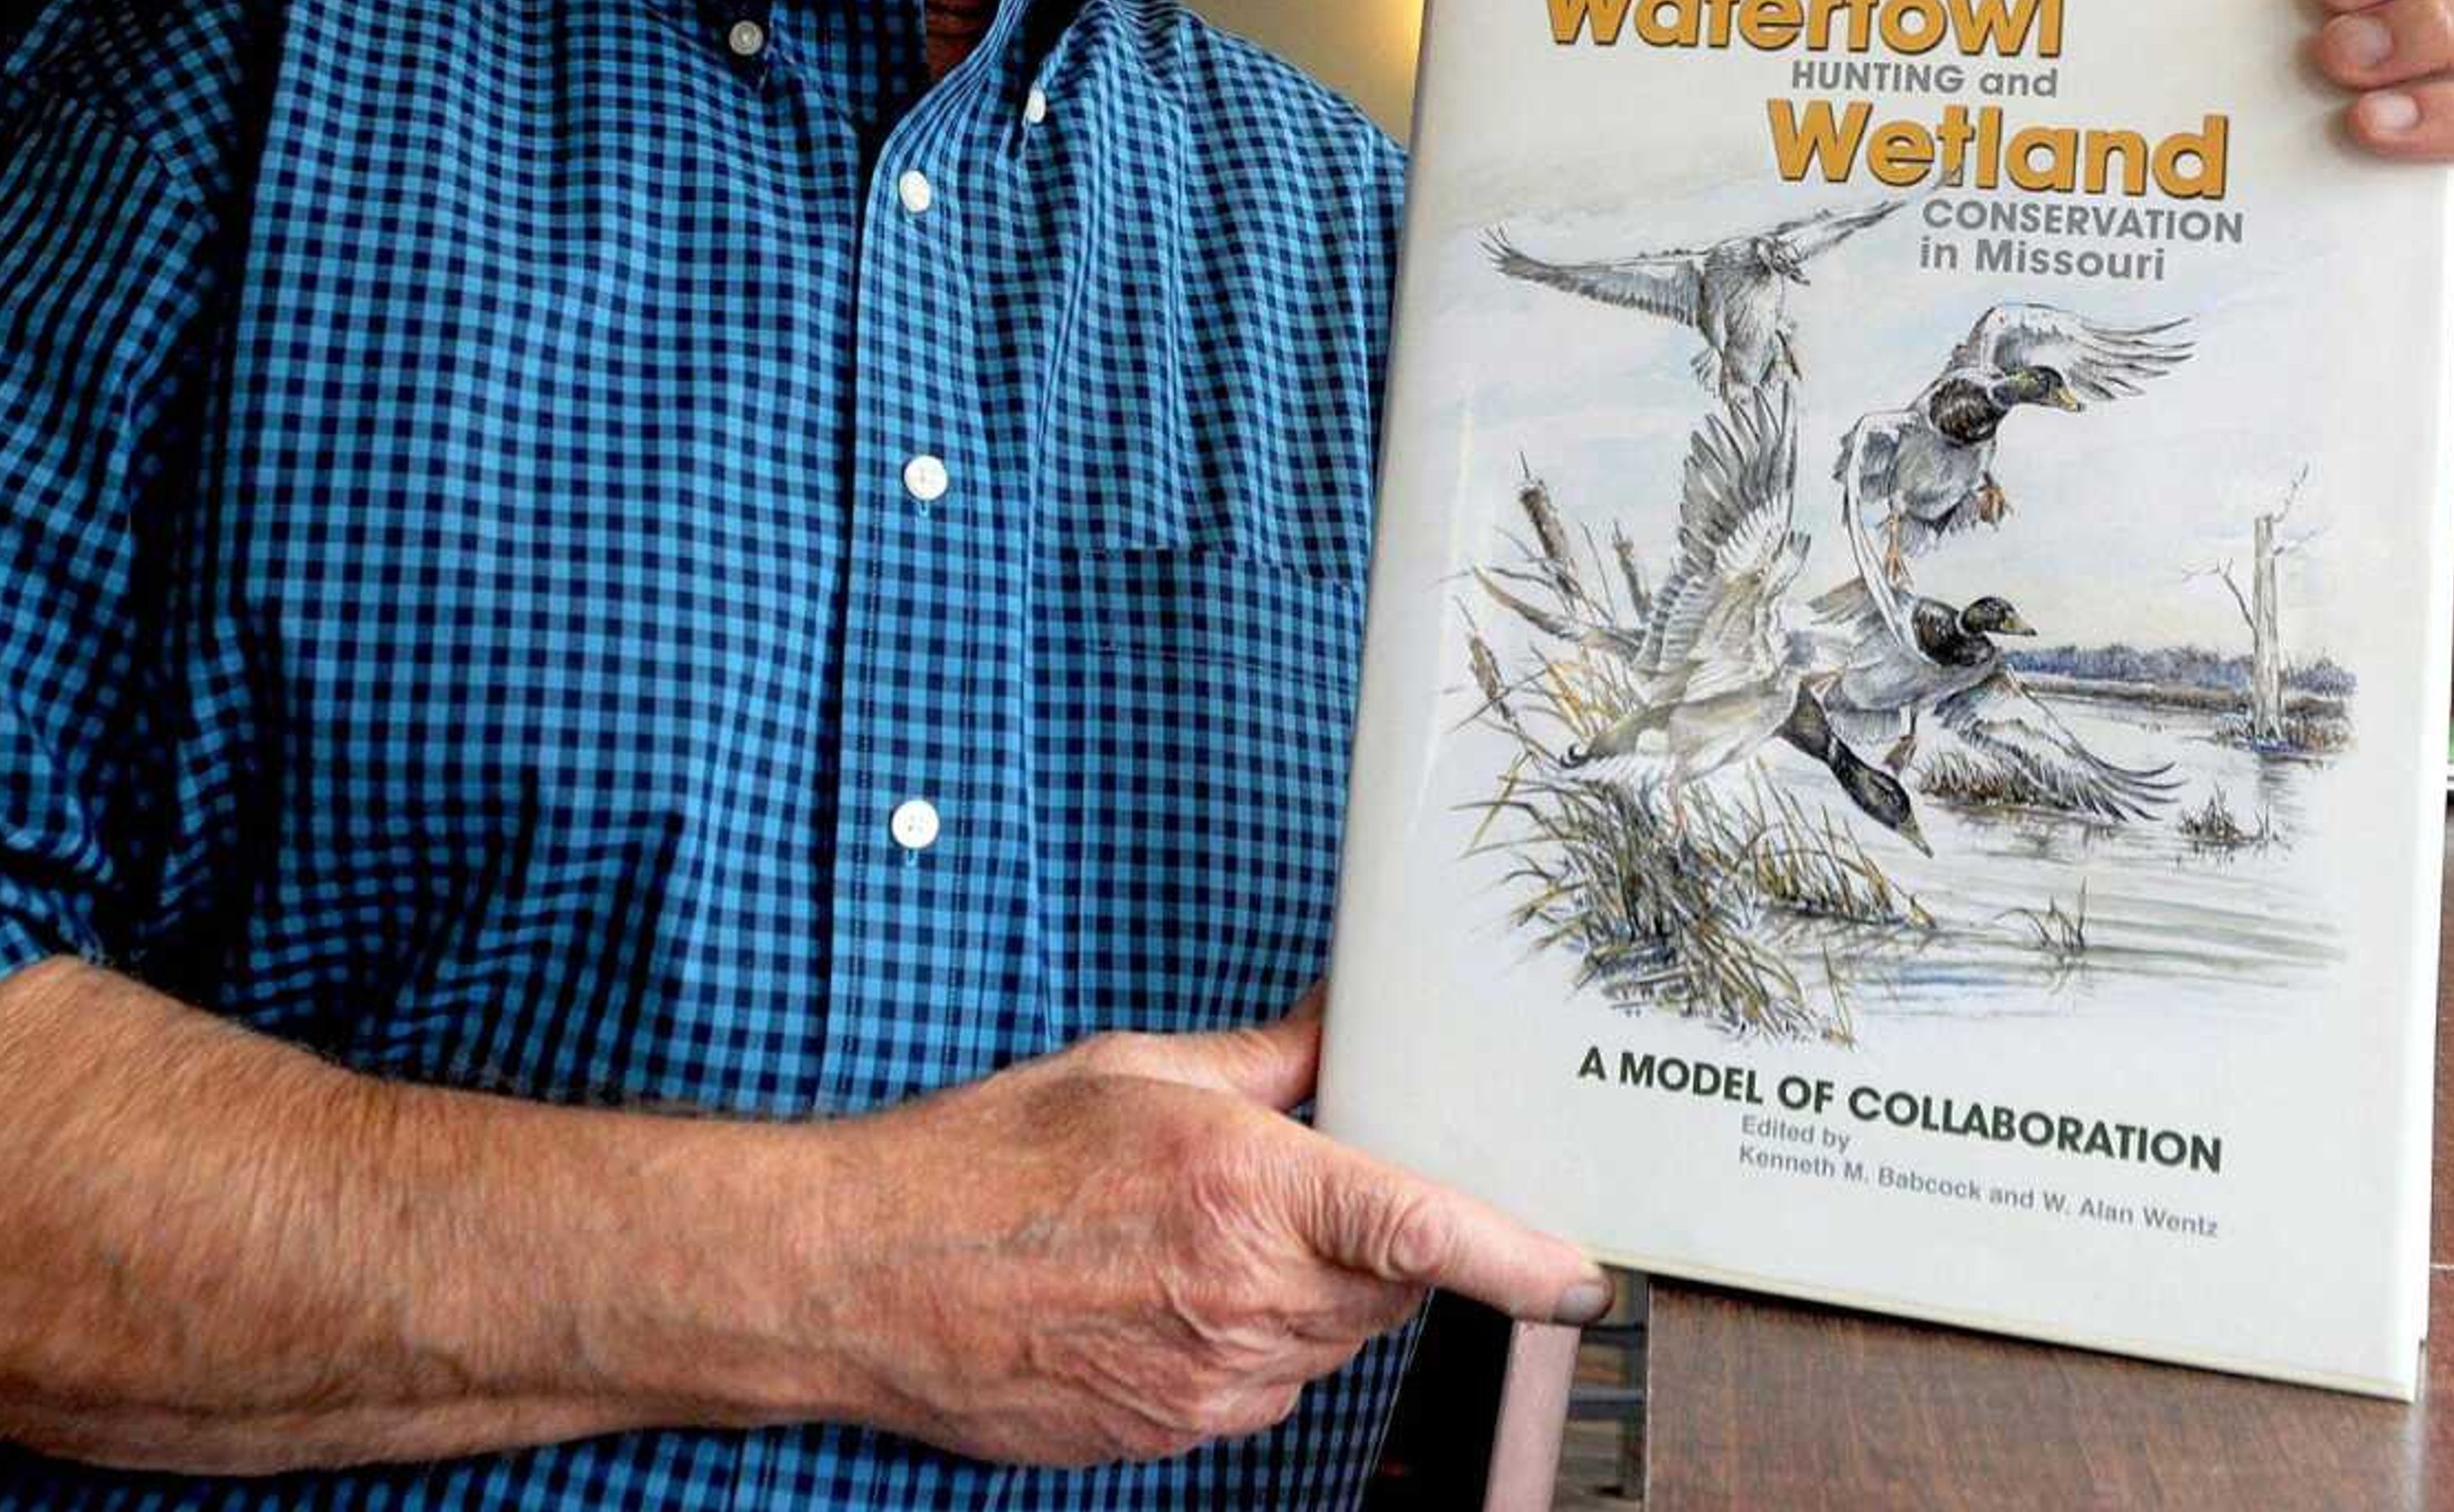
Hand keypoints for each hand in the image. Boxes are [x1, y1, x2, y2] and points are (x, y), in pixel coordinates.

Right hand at [794, 987, 1608, 1466]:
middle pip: (1390, 1288)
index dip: (1518, 1259)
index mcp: (1244, 1192)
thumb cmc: (987, 1164)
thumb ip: (1267, 1057)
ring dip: (1318, 1286)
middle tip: (1319, 1175)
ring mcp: (1210, 1384)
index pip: (1422, 1232)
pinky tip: (1178, 1284)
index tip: (1581, 1273)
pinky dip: (1260, 1334)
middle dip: (1388, 1237)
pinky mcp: (1175, 1434)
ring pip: (1333, 1341)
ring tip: (1217, 1224)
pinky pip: (1268, 1385)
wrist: (872, 1277)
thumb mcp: (1136, 1069)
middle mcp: (1243, 1299)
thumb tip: (1347, 1019)